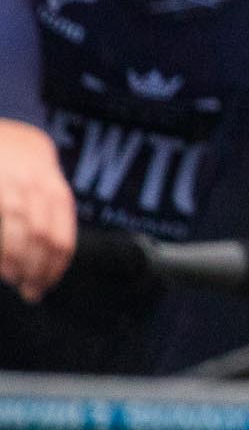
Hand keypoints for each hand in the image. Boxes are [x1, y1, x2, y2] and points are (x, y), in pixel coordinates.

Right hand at [0, 119, 75, 301]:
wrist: (8, 137)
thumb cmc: (26, 171)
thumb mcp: (46, 189)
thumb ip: (52, 218)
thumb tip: (54, 260)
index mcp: (57, 196)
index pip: (62, 239)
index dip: (55, 268)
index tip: (46, 286)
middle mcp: (38, 191)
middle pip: (44, 241)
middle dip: (38, 271)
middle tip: (31, 292)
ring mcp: (14, 189)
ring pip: (22, 234)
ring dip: (19, 264)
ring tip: (15, 281)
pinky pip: (3, 222)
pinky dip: (3, 251)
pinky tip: (2, 267)